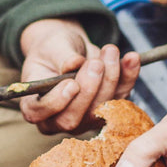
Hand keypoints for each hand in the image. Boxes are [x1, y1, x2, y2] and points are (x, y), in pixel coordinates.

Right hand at [17, 18, 140, 133]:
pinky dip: (129, 77)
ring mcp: (84, 119)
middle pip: (72, 118)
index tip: (70, 83)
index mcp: (34, 106)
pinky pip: (121, 98)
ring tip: (110, 50)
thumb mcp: (53, 47)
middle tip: (96, 63)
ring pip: (99, 109)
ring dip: (110, 79)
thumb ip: (61, 56)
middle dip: (88, 90)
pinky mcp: (106, 111)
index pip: (38, 113)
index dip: (56, 102)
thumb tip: (73, 64)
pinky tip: (132, 58)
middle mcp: (57, 119)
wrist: (70, 49)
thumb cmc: (54, 50)